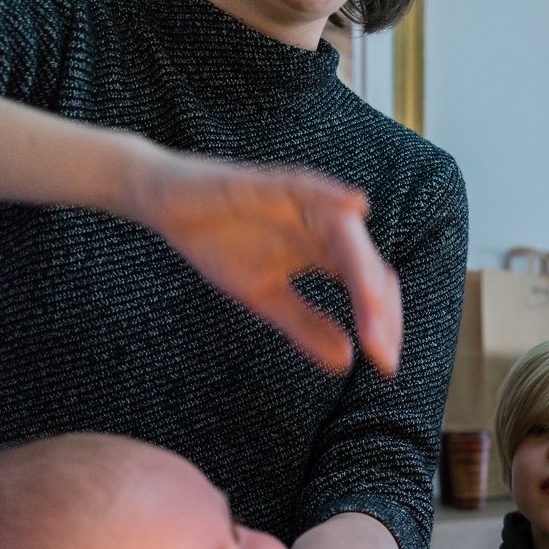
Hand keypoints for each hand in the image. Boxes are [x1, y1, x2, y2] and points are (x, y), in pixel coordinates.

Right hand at [131, 153, 401, 374]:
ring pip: (345, 233)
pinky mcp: (267, 183)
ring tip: (374, 306)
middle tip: (383, 356)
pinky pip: (304, 186)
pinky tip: (355, 208)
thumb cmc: (217, 242)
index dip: (380, 325)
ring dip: (363, 268)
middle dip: (378, 311)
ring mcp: (300, 202)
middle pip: (367, 266)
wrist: (162, 201)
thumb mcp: (263, 296)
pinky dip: (329, 194)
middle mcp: (323, 226)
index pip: (368, 288)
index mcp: (326, 252)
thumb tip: (346, 362)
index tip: (386, 366)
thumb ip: (304, 325)